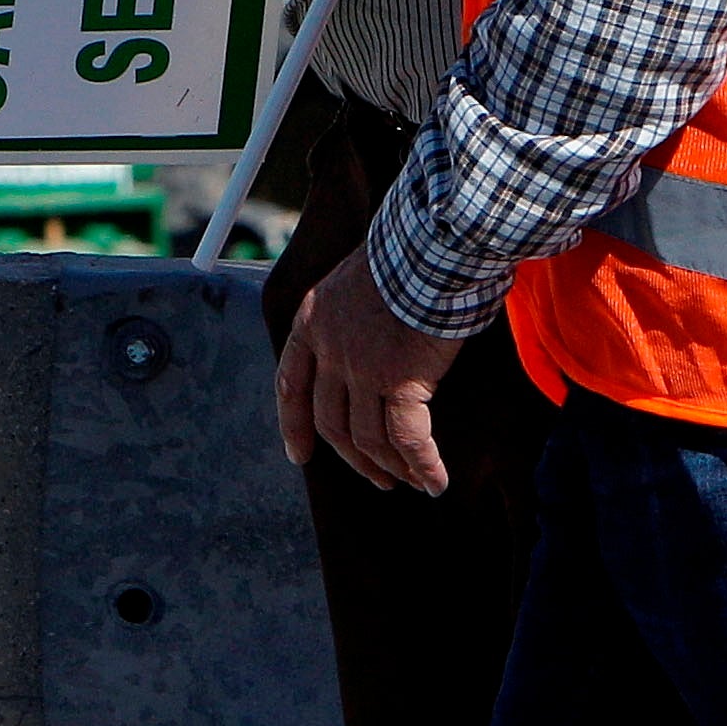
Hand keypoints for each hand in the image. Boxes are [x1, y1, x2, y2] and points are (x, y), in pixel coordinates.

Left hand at [276, 251, 461, 494]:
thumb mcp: (356, 280)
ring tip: (411, 481)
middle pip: (330, 421)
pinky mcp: (399, 381)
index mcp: (312, 320)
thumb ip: (352, 317)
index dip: (293, 424)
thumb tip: (372, 343)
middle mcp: (329, 348)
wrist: (430, 244)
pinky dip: (422, 465)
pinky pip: (407, 439)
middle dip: (352, 457)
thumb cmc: (406, 254)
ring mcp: (360, 368)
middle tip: (376, 477)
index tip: (299, 454)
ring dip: (390, 466)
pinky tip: (435, 481)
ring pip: (367, 437)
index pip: (290, 383)